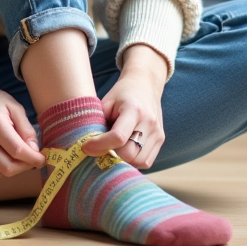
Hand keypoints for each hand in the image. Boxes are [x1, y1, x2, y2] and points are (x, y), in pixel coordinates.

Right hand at [0, 79, 46, 178]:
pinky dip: (2, 169)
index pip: (17, 150)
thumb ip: (26, 129)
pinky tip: (7, 157)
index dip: (33, 158)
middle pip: (8, 167)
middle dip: (25, 167)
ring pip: (0, 173)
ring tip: (20, 158)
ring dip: (15, 169)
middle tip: (33, 160)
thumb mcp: (14, 107)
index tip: (42, 159)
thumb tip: (35, 150)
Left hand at [81, 43, 167, 168]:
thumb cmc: (122, 93)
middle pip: (129, 154)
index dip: (100, 146)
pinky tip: (124, 151)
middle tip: (99, 149)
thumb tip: (86, 148)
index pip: (118, 137)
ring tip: (113, 149)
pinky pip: (146, 162)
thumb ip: (98, 123)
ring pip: (139, 162)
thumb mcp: (106, 102)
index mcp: (133, 109)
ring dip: (123, 161)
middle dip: (111, 155)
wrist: (145, 84)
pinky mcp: (160, 139)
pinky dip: (133, 161)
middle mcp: (149, 122)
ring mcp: (157, 132)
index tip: (86, 147)